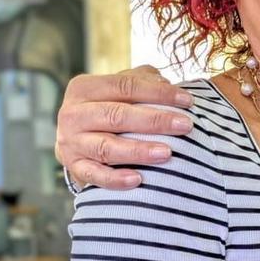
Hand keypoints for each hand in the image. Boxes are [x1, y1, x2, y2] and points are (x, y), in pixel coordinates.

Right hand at [55, 66, 194, 189]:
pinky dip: (115, 179)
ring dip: (138, 151)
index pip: (125, 86)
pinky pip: (94, 175)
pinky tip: (138, 179)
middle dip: (155, 120)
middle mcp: (73, 114)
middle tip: (185, 126)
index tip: (188, 101)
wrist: (77, 138)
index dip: (158, 92)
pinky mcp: (73, 167)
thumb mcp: (120, 89)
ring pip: (106, 147)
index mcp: (84, 88)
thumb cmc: (110, 108)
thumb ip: (142, 80)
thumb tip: (167, 83)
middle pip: (117, 115)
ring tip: (166, 153)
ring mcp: (71, 142)